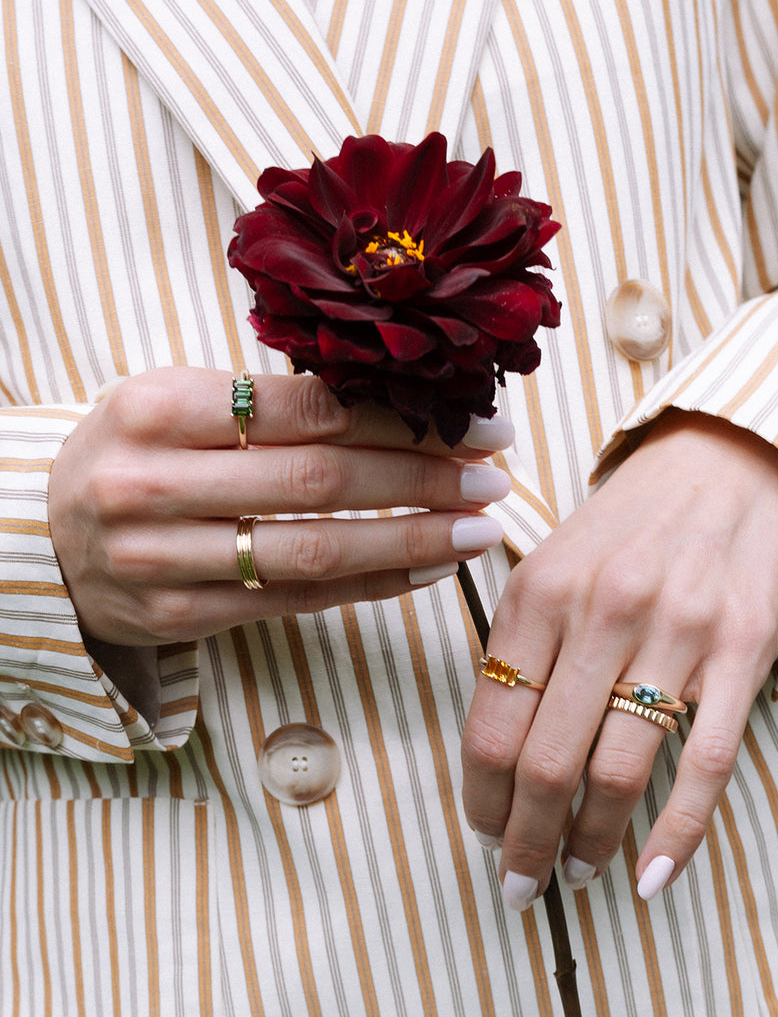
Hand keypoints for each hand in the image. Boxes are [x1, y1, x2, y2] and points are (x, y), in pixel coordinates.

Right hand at [48, 367, 512, 644]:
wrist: (47, 534)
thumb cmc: (133, 451)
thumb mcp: (175, 400)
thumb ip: (267, 402)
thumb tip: (398, 404)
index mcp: (160, 409)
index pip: (305, 410)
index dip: (400, 418)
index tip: (471, 421)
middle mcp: (156, 484)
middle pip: (319, 482)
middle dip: (421, 479)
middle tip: (492, 476)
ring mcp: (165, 560)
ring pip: (313, 552)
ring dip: (409, 541)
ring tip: (476, 529)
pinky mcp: (180, 617)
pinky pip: (294, 603)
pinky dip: (370, 587)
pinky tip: (425, 570)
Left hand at [461, 409, 777, 907]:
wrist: (723, 462)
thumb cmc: (626, 525)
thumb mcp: (550, 562)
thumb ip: (520, 645)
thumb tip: (494, 753)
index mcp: (537, 592)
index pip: (490, 724)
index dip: (481, 796)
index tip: (482, 832)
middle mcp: (601, 611)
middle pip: (547, 762)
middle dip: (525, 840)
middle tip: (519, 883)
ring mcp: (677, 631)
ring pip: (620, 771)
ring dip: (591, 841)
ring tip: (575, 873)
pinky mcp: (743, 650)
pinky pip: (706, 763)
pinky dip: (678, 833)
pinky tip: (652, 875)